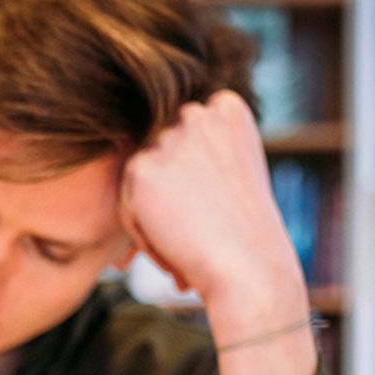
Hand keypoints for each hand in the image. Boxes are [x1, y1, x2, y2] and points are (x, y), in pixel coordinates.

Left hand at [117, 90, 304, 308]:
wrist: (248, 267)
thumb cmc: (245, 233)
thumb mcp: (233, 172)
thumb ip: (200, 150)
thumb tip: (156, 154)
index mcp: (227, 107)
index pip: (184, 138)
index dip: (194, 181)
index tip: (215, 208)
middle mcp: (197, 113)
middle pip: (160, 156)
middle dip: (172, 195)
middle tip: (200, 230)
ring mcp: (168, 138)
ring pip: (141, 181)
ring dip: (155, 215)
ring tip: (190, 244)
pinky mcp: (141, 169)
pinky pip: (127, 205)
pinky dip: (143, 234)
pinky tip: (175, 250)